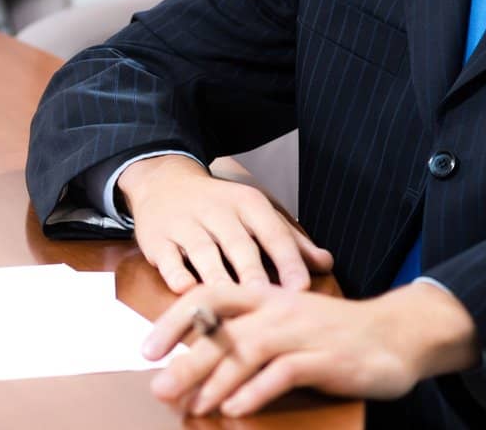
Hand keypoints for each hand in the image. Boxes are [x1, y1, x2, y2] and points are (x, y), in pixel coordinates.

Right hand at [118, 155, 332, 292]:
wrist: (165, 182)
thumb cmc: (220, 208)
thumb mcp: (255, 215)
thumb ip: (290, 242)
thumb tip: (327, 264)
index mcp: (248, 204)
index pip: (273, 232)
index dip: (287, 260)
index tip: (301, 288)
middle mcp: (218, 211)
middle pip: (239, 244)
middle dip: (252, 272)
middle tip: (266, 300)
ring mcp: (185, 224)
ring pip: (203, 252)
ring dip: (218, 278)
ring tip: (231, 303)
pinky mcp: (158, 239)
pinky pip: (169, 259)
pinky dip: (177, 275)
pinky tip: (187, 293)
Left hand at [143, 281, 479, 416]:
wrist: (396, 334)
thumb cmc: (333, 334)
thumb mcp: (287, 324)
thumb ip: (247, 335)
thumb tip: (197, 359)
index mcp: (266, 295)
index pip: (210, 296)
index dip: (175, 318)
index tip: (147, 348)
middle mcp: (280, 308)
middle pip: (224, 329)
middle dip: (188, 358)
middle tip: (158, 386)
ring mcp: (303, 331)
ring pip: (250, 350)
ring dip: (217, 379)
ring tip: (192, 404)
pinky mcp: (325, 357)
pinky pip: (285, 372)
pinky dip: (258, 391)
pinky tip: (237, 409)